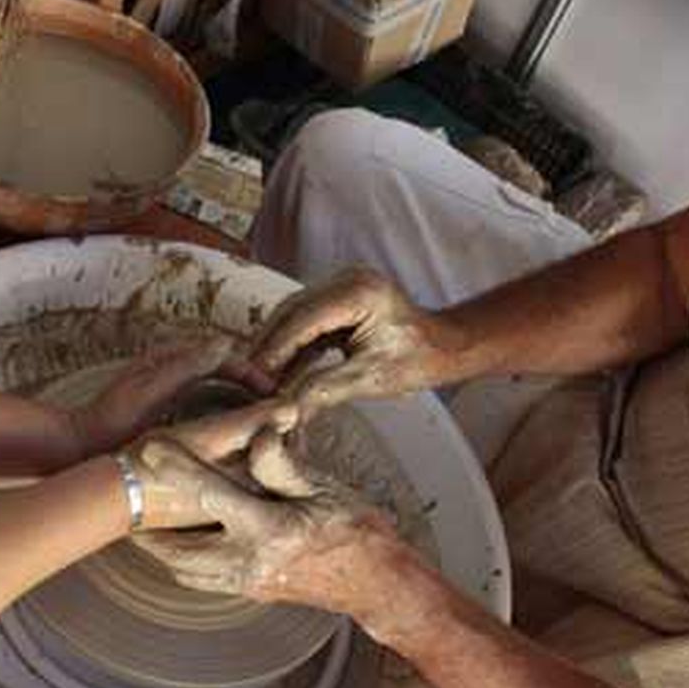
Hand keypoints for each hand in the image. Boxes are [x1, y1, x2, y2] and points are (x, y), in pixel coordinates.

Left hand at [68, 337, 268, 457]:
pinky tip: (238, 431)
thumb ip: (185, 366)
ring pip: (218, 384)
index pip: (223, 354)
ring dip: (243, 395)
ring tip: (266, 415)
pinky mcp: (168, 407)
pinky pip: (207, 401)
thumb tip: (225, 344)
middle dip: (253, 380)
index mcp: (170, 357)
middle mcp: (173, 367)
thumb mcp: (150, 391)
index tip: (272, 391)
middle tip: (279, 403)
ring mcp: (171, 387)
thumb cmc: (111, 420)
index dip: (251, 370)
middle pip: (225, 366)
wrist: (80, 444)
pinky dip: (227, 409)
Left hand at [127, 429, 417, 616]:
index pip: (211, 495)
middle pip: (178, 549)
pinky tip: (180, 544)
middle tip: (126, 504)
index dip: (177, 469)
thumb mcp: (324, 487)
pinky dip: (184, 563)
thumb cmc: (357, 531)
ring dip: (161, 550)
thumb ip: (282, 464)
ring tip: (142, 525)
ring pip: (185, 571)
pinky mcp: (252, 592)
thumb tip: (257, 433)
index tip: (148, 450)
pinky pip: (204, 581)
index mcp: (270, 530)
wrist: (376, 584)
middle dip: (148, 529)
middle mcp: (251, 562)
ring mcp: (249, 583)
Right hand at [251, 267, 452, 411]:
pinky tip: (278, 371)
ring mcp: (342, 285)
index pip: (301, 319)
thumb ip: (324, 389)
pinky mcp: (340, 297)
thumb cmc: (417, 360)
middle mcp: (347, 279)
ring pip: (293, 315)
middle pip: (290, 312)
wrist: (444, 347)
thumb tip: (284, 408)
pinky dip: (292, 345)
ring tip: (256, 378)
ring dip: (276, 346)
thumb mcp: (369, 379)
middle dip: (267, 346)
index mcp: (358, 293)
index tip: (252, 377)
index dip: (273, 349)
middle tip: (244, 379)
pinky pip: (306, 320)